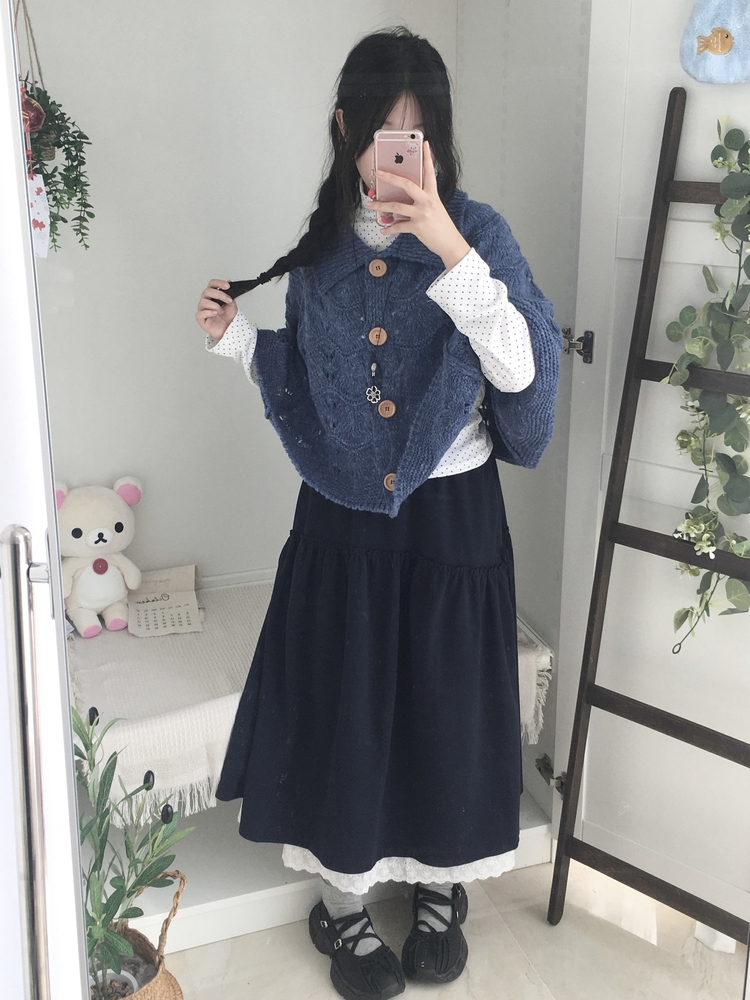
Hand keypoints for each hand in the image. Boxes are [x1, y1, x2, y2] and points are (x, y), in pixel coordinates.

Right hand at [196, 280, 237, 340]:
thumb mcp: (232, 305)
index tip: (227, 285)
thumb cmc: (229, 318)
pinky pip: (200, 313)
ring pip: (203, 302)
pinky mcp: (201, 319)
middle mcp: (207, 301)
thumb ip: (229, 295)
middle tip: (228, 300)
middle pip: (207, 291)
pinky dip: (208, 312)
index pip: (212, 284)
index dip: (218, 283)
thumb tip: (229, 283)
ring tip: (221, 311)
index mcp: (213, 296)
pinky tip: (215, 313)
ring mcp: (203, 310)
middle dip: (219, 294)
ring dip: (215, 305)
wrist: (229, 330)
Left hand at [366, 140, 470, 270]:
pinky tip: (383, 230)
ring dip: (381, 206)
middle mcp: (427, 202)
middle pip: (407, 185)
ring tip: (370, 205)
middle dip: (391, 178)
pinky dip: (389, 229)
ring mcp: (422, 214)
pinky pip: (399, 226)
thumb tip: (404, 199)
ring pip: (397, 206)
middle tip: (379, 173)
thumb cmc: (442, 227)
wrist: (450, 244)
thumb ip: (422, 201)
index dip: (427, 157)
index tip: (424, 144)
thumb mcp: (435, 209)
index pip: (429, 173)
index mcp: (433, 195)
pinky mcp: (418, 227)